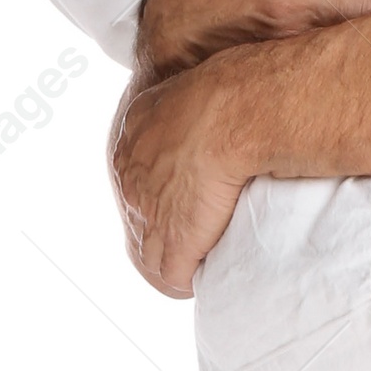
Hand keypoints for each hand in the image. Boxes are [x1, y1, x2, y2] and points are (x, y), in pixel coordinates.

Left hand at [109, 55, 256, 298]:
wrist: (238, 112)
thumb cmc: (232, 91)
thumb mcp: (197, 88)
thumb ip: (195, 106)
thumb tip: (219, 110)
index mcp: (133, 137)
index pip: (135, 179)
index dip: (158, 194)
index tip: (183, 198)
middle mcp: (132, 176)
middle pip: (138, 218)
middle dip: (159, 230)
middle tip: (186, 236)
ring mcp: (150, 211)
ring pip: (149, 252)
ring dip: (170, 262)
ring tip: (193, 267)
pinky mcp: (177, 241)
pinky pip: (172, 276)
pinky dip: (186, 282)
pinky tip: (201, 281)